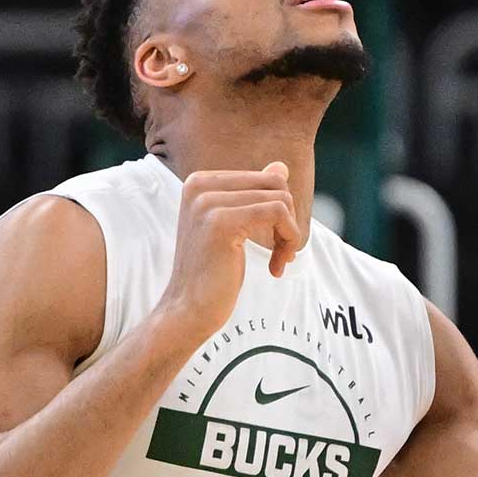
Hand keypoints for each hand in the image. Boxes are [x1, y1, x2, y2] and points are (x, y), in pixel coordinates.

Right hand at [156, 162, 302, 341]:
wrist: (188, 309)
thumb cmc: (213, 272)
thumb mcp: (235, 227)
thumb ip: (254, 195)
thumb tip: (280, 167)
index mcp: (199, 182)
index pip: (264, 178)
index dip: (279, 210)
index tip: (274, 242)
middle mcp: (199, 185)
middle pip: (275, 184)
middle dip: (288, 220)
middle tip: (283, 252)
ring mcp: (208, 202)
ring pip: (280, 199)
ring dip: (290, 234)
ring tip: (280, 261)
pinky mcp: (221, 222)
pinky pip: (278, 213)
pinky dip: (288, 240)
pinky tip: (277, 267)